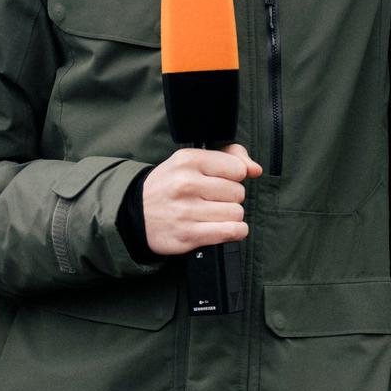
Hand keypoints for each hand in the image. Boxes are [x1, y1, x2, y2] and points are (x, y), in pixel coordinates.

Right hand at [141, 144, 261, 256]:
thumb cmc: (169, 186)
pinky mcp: (188, 235)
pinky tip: (224, 228)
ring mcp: (186, 211)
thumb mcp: (191, 161)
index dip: (234, 176)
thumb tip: (255, 169)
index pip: (237, 168)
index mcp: (187, 160)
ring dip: (230, 216)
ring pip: (236, 213)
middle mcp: (185, 184)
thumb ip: (229, 156)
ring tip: (213, 214)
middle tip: (213, 200)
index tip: (221, 180)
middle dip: (230, 198)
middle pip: (238, 192)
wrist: (135, 213)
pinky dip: (235, 231)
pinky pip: (231, 232)